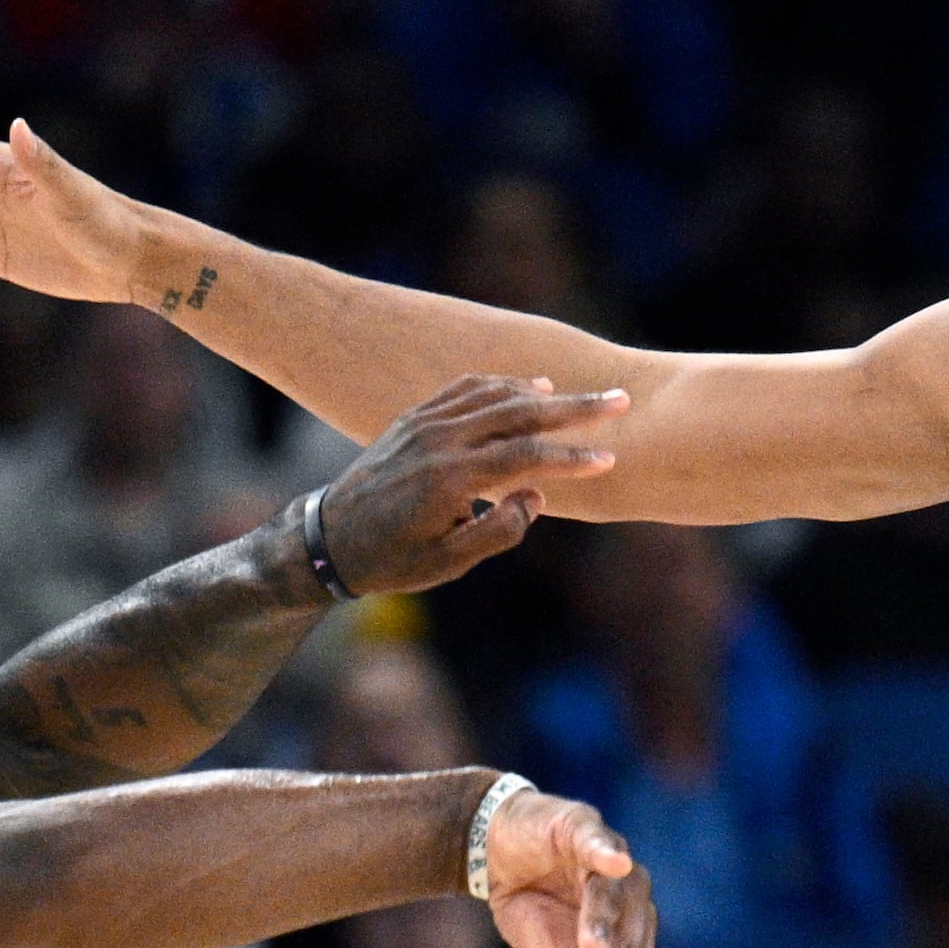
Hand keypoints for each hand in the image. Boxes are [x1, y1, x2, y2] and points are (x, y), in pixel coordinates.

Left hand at [310, 376, 626, 595]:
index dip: (571, 458)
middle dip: (575, 408)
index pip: (525, 456)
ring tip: (580, 397)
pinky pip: (465, 389)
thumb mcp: (448, 563)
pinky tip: (525, 387)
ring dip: (542, 392)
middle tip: (620, 400)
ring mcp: (424, 423)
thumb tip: (536, 495)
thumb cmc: (393, 560)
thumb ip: (498, 531)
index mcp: (451, 477)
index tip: (610, 459)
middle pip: (520, 411)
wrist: (328, 540)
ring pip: (495, 394)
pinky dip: (500, 384)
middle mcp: (440, 440)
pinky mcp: (413, 418)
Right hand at [477, 787, 654, 947]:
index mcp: (629, 933)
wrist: (498, 851)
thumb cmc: (535, 906)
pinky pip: (598, 842)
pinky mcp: (584, 828)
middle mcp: (631, 899)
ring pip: (612, 898)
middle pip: (628, 944)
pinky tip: (617, 863)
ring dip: (605, 924)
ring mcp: (609, 863)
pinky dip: (606, 852)